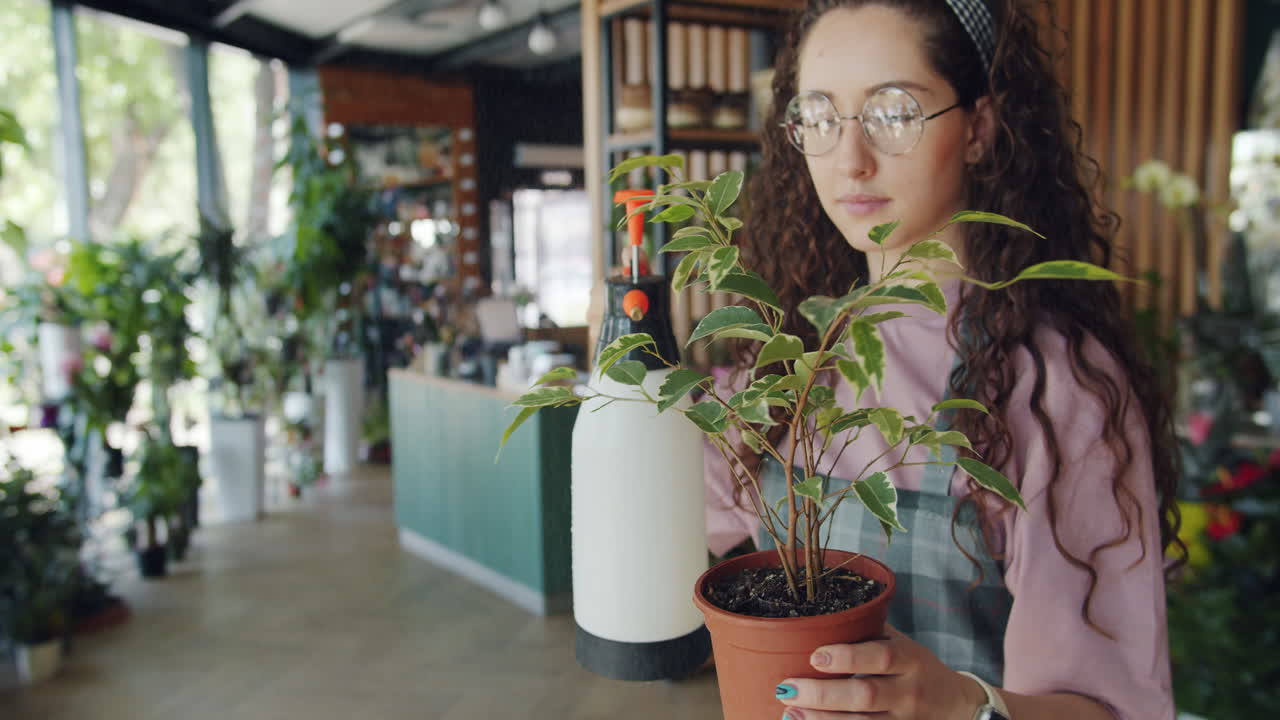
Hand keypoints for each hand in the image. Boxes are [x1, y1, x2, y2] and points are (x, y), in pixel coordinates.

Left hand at [775, 625, 987, 719]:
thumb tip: (821, 617)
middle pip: (866, 695)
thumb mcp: (902, 644)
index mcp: (911, 660)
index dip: (848, 657)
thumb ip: (867, 633)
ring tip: (791, 710)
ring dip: (822, 719)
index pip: (881, 657)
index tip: (815, 656)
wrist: (957, 705)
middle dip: (824, 693)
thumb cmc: (917, 668)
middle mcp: (908, 692)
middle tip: (789, 687)